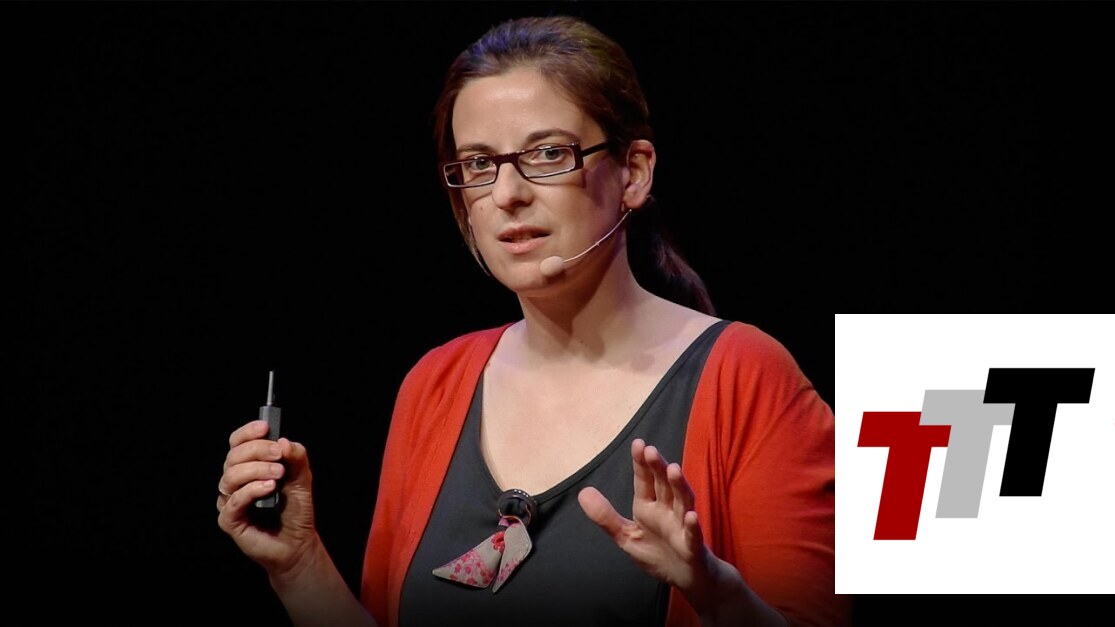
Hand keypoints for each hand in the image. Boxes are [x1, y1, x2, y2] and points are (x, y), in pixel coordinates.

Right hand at [216, 420, 317, 577]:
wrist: (298, 542)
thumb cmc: (296, 509)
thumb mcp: (302, 477)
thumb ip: (296, 457)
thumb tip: (284, 441)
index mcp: (248, 467)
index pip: (237, 443)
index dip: (248, 432)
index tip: (265, 427)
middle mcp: (235, 482)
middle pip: (233, 456)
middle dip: (257, 450)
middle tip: (279, 455)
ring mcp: (230, 500)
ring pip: (231, 476)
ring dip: (256, 470)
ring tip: (278, 474)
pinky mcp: (230, 520)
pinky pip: (234, 500)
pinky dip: (251, 490)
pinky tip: (269, 488)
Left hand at [578, 438, 710, 591]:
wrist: (686, 579)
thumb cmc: (658, 553)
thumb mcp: (626, 536)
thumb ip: (605, 516)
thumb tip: (582, 492)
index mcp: (649, 507)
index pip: (644, 481)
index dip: (641, 463)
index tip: (638, 443)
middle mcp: (667, 511)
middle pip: (664, 485)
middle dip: (658, 468)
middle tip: (651, 451)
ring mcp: (682, 527)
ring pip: (682, 502)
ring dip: (679, 486)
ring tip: (673, 470)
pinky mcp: (692, 547)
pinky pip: (692, 535)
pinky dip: (692, 526)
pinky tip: (691, 516)